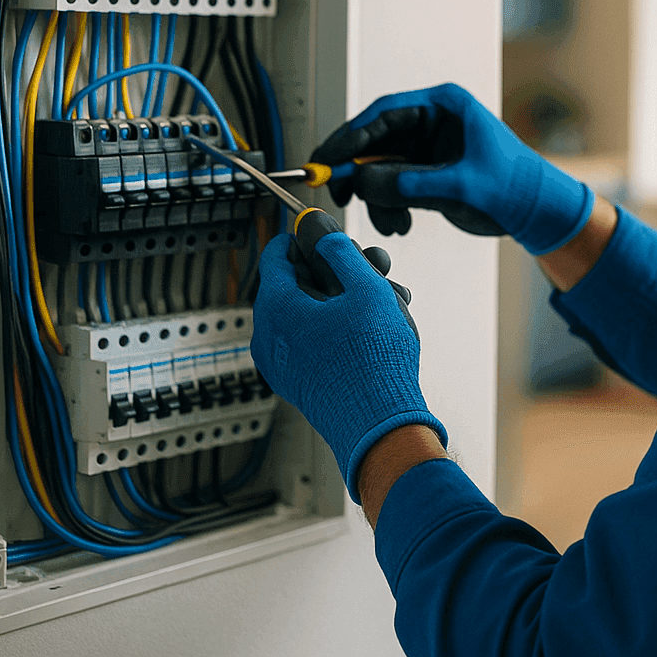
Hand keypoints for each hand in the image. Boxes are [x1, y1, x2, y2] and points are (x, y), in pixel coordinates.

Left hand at [251, 226, 445, 501]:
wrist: (379, 425)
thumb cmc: (373, 360)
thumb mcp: (365, 288)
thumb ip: (339, 251)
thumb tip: (318, 230)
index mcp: (276, 307)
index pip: (276, 255)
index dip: (303, 237)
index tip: (325, 233)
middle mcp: (268, 336)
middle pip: (295, 284)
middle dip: (334, 270)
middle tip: (372, 266)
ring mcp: (280, 363)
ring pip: (308, 314)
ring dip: (343, 299)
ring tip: (388, 298)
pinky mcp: (297, 383)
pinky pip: (310, 341)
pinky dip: (337, 327)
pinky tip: (375, 327)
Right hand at [310, 82, 594, 255]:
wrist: (535, 212)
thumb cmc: (514, 187)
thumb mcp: (461, 185)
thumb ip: (411, 183)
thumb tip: (363, 181)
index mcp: (443, 106)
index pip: (384, 113)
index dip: (351, 136)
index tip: (327, 158)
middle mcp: (431, 122)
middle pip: (375, 139)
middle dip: (355, 170)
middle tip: (335, 191)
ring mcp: (426, 149)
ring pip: (379, 167)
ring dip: (374, 196)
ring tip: (389, 223)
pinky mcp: (425, 173)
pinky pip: (391, 185)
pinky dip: (387, 206)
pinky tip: (398, 224)